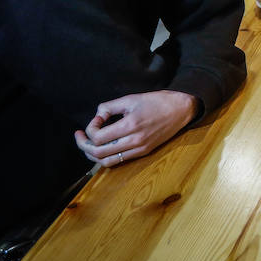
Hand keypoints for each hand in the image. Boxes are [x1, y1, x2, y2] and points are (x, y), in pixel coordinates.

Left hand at [73, 90, 197, 168]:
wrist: (180, 109)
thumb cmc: (156, 101)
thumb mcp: (131, 98)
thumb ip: (109, 107)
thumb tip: (97, 117)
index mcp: (130, 125)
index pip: (98, 137)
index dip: (90, 129)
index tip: (96, 119)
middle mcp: (134, 141)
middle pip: (98, 153)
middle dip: (84, 145)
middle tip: (79, 136)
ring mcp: (139, 149)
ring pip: (106, 161)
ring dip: (93, 155)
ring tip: (88, 144)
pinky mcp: (143, 152)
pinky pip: (118, 161)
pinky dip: (106, 157)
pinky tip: (103, 148)